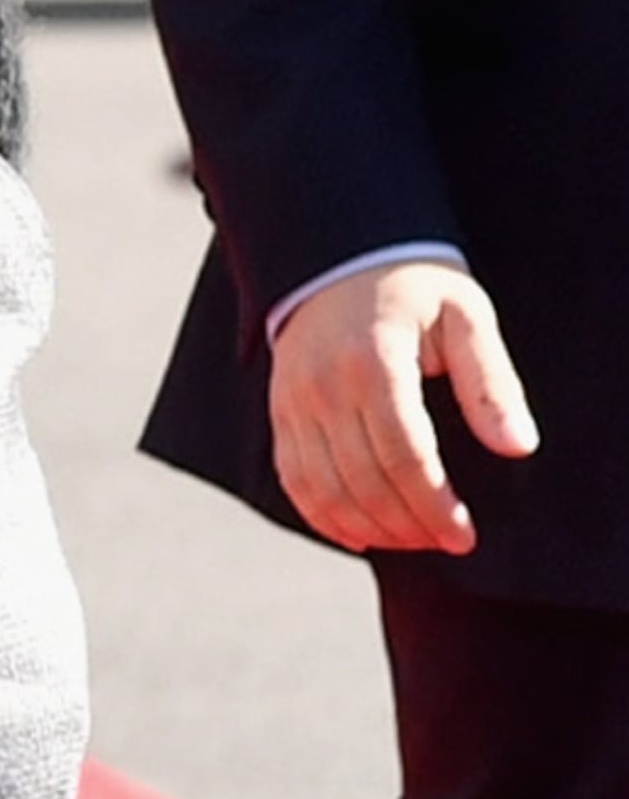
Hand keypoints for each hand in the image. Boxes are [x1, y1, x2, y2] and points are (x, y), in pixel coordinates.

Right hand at [269, 260, 536, 558]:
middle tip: (447, 542)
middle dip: (410, 525)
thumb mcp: (466, 317)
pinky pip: (294, 481)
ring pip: (325, 490)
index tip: (465, 535)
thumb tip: (517, 447)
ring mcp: (294, 401)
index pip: (404, 455)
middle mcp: (324, 385)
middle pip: (364, 481)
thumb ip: (491, 383)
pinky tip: (362, 536)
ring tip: (414, 540)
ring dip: (372, 529)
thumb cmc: (416, 288)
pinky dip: (325, 518)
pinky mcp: (281, 413)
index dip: (435, 505)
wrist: (340, 257)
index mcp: (374, 360)